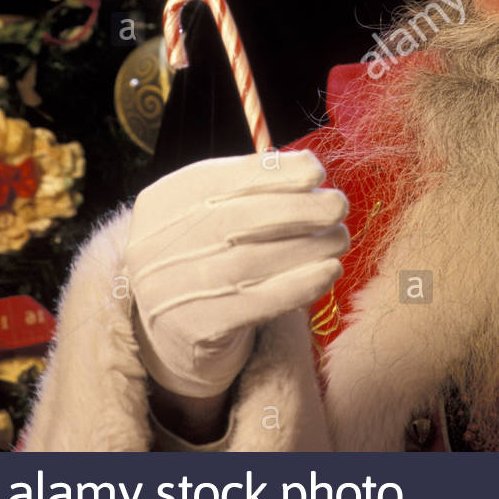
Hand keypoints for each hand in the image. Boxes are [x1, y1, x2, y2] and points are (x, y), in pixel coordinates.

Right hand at [125, 150, 348, 397]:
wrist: (174, 329)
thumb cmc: (208, 254)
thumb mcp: (211, 211)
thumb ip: (250, 188)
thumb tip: (310, 169)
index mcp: (163, 202)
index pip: (219, 179)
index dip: (273, 173)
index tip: (317, 170)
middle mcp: (158, 244)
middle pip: (237, 219)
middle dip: (298, 207)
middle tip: (339, 204)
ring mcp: (172, 290)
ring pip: (253, 261)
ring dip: (309, 246)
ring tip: (340, 237)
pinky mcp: (198, 327)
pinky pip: (260, 302)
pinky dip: (302, 284)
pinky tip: (330, 270)